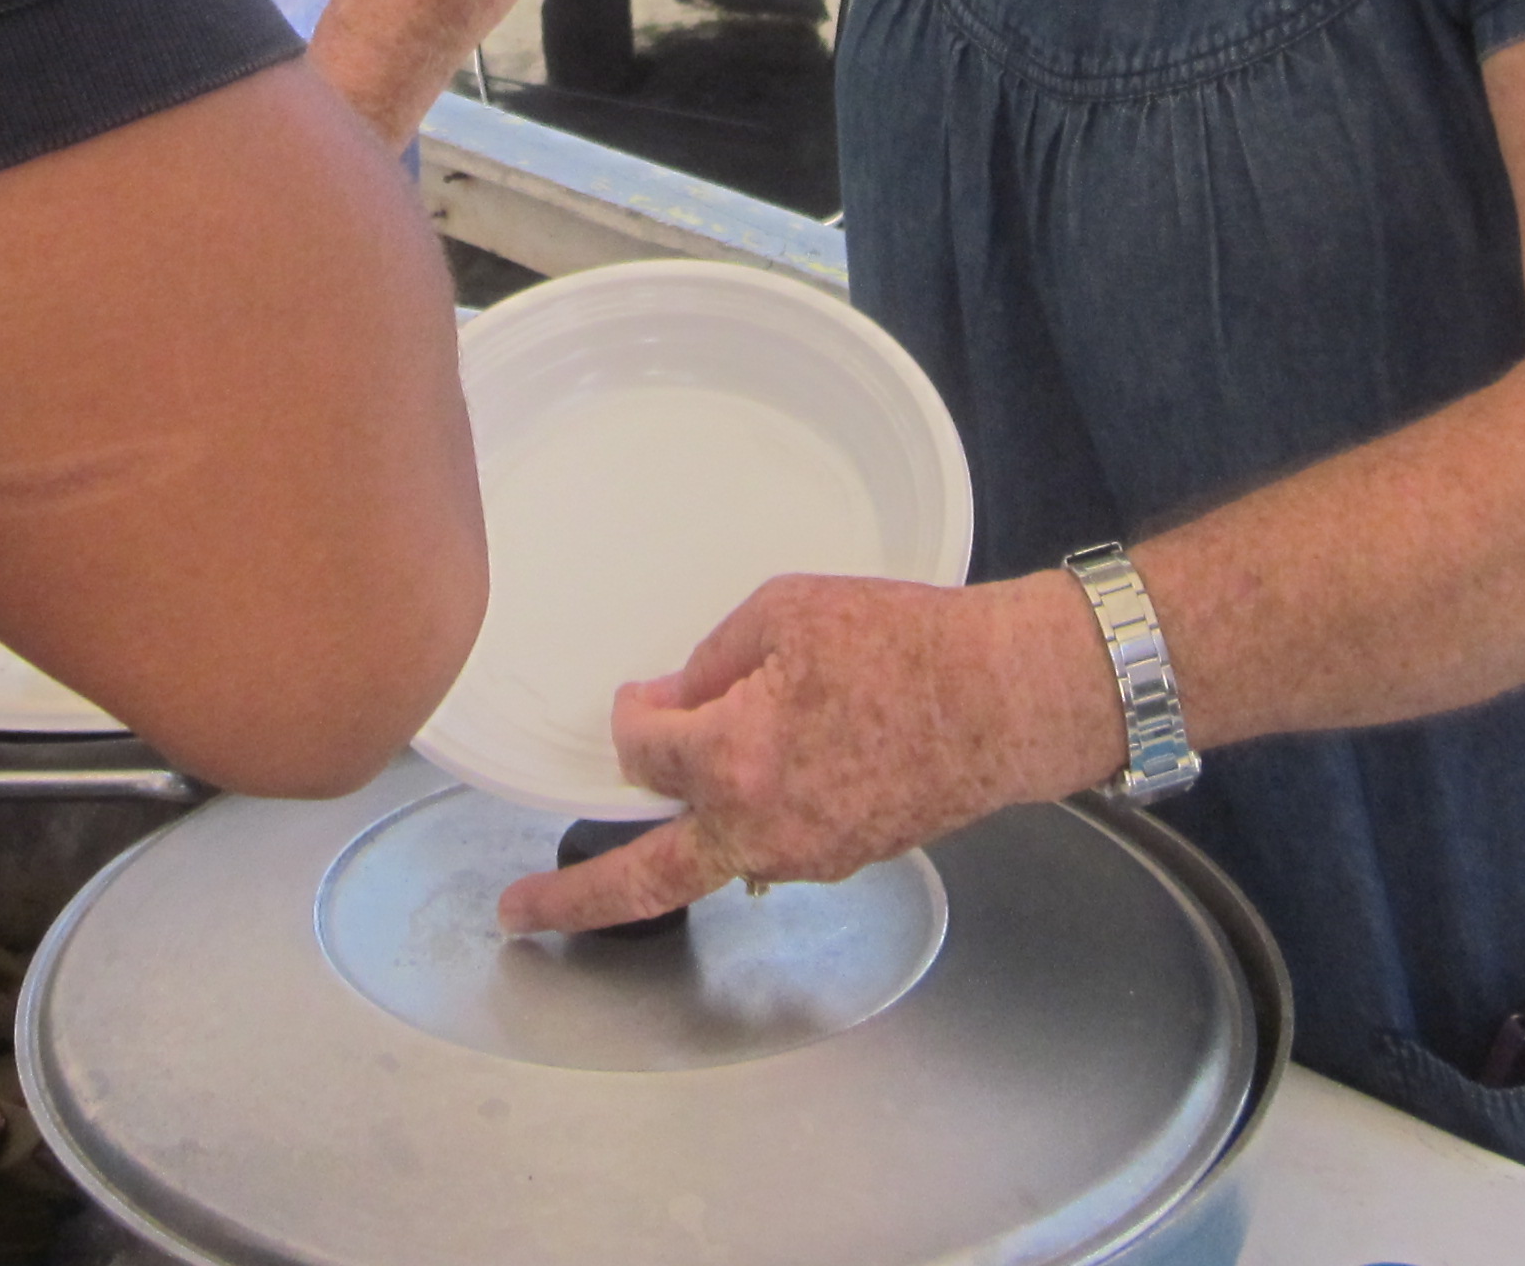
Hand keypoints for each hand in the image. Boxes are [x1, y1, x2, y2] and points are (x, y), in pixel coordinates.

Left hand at [496, 571, 1124, 935]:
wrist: (1007, 699)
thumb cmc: (909, 645)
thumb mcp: (787, 611)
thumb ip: (711, 661)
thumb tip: (675, 701)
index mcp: (733, 759)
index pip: (639, 748)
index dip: (633, 714)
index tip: (642, 699)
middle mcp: (758, 827)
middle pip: (643, 880)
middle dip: (570, 902)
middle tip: (517, 914)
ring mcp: (803, 856)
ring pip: (711, 860)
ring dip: (674, 843)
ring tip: (643, 830)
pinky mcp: (842, 859)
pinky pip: (769, 850)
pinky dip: (746, 826)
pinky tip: (756, 793)